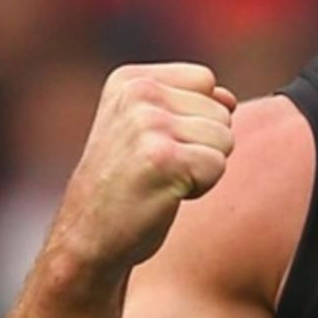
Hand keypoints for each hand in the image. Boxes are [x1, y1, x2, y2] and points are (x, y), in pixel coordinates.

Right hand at [50, 63, 237, 279]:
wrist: (87, 237)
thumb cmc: (126, 183)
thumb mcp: (148, 129)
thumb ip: (189, 104)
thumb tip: (230, 99)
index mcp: (131, 79)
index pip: (206, 80)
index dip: (197, 117)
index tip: (157, 142)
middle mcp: (137, 93)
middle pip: (221, 111)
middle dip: (202, 145)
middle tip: (158, 166)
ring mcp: (147, 124)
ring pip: (225, 138)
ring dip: (202, 166)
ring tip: (161, 178)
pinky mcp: (162, 158)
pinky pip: (217, 165)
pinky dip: (201, 186)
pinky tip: (165, 193)